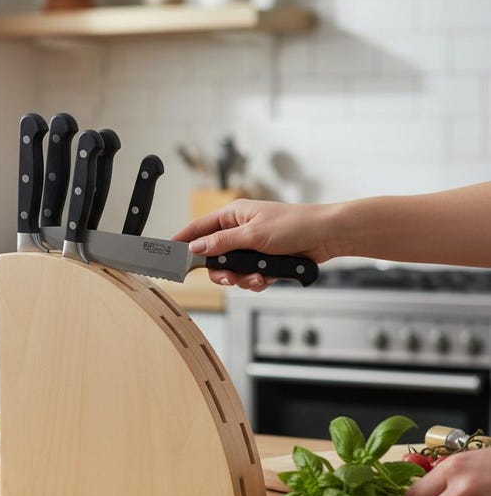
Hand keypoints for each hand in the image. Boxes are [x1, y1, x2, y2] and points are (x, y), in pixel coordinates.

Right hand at [172, 199, 337, 289]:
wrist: (327, 237)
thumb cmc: (295, 225)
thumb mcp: (253, 235)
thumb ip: (222, 243)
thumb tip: (196, 247)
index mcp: (234, 215)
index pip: (199, 227)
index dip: (183, 240)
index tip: (169, 253)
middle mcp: (240, 230)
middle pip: (213, 255)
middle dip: (220, 269)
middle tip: (227, 277)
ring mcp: (252, 247)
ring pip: (232, 269)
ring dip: (242, 278)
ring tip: (256, 278)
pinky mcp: (264, 262)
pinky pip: (249, 276)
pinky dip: (256, 281)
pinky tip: (267, 279)